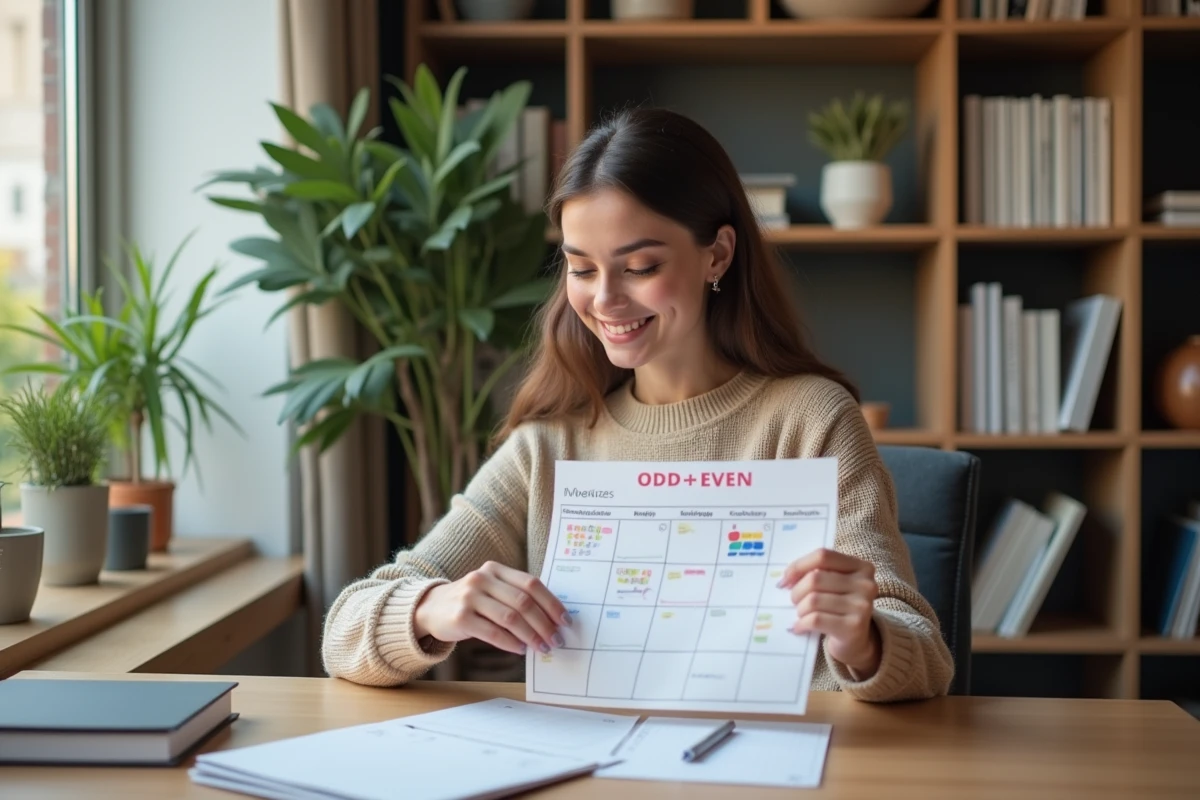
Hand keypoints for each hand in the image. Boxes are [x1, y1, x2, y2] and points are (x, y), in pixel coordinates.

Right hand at [413, 561, 569, 655]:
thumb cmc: (471, 602)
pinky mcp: (461, 617)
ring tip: (541, 647)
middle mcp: (482, 579)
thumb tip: (551, 619)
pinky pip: (493, 632)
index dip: (551, 603)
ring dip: (531, 635)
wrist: (430, 608)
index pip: (531, 584)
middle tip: (556, 640)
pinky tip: (521, 649)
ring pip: (510, 618)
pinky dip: (511, 643)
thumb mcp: (491, 590)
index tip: (565, 621)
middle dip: (544, 623)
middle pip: (523, 602)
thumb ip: (515, 596)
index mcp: (495, 569)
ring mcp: (470, 597)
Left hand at [777, 548, 881, 678]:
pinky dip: (801, 623)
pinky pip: (816, 619)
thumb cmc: (838, 608)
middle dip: (796, 591)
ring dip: (800, 609)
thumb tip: (786, 579)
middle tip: (794, 601)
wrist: (856, 642)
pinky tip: (799, 627)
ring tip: (801, 615)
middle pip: (816, 578)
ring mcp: (862, 606)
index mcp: (861, 567)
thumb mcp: (833, 586)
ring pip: (813, 600)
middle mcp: (866, 584)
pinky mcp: (854, 627)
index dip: (799, 566)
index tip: (786, 579)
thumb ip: (816, 574)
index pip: (823, 556)